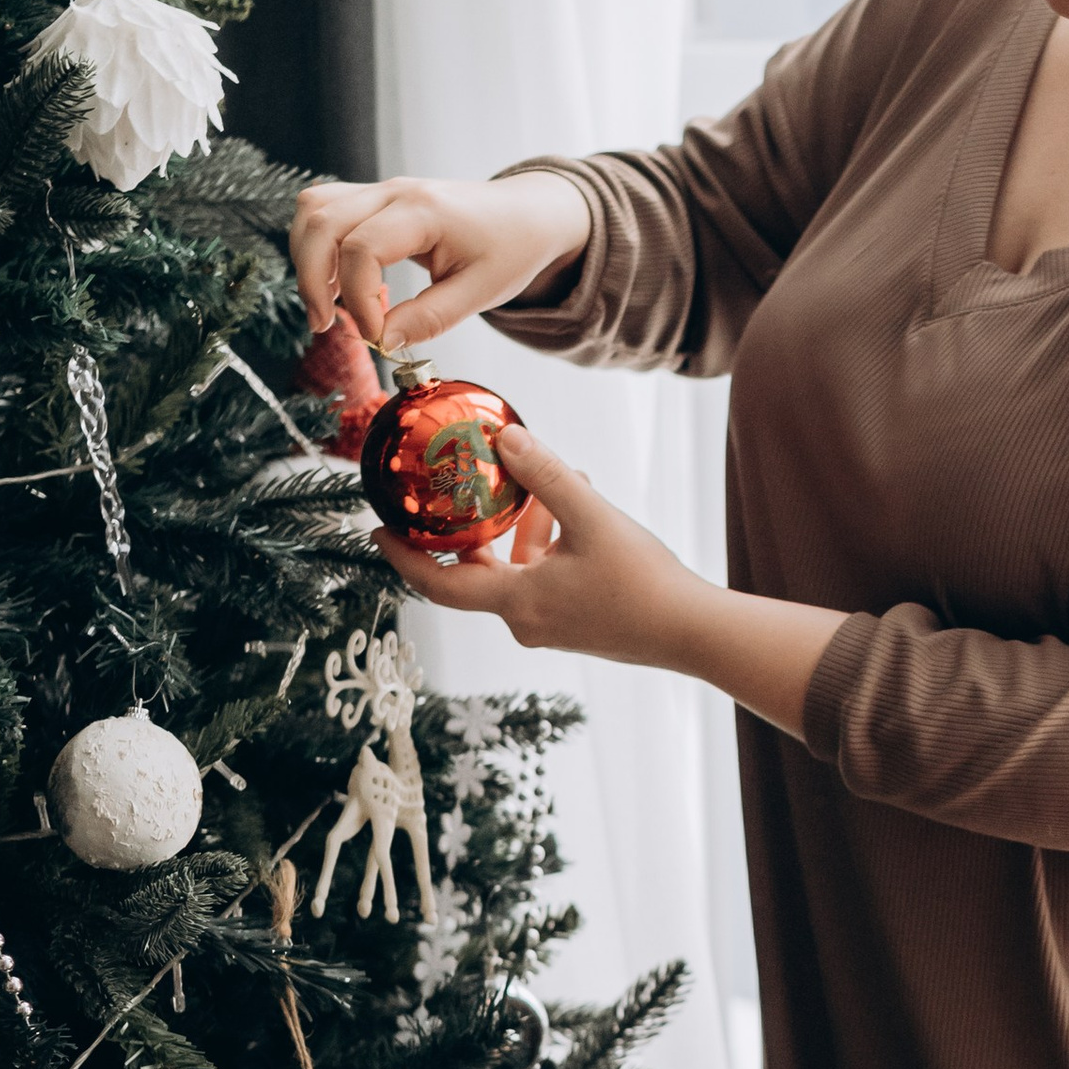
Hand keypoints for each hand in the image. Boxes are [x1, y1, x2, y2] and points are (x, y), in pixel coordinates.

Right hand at [290, 170, 592, 354]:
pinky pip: (326, 209)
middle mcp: (395, 191)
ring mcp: (382, 190)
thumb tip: (383, 342)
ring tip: (326, 306)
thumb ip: (430, 318)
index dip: (358, 298)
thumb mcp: (481, 293)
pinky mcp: (376, 198)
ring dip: (306, 258)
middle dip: (312, 279)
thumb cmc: (511, 249)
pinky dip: (317, 245)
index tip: (375, 334)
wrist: (527, 213)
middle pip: (322, 221)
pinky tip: (335, 282)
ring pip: (314, 208)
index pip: (362, 249)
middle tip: (324, 325)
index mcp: (424, 211)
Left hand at [376, 424, 706, 661]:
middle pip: (475, 572)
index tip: (377, 531)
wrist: (692, 632)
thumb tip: (505, 436)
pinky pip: (542, 578)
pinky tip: (574, 507)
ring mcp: (551, 624)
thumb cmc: (643, 583)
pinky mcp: (576, 622)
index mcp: (517, 601)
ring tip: (548, 482)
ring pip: (516, 569)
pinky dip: (546, 544)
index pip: (437, 582)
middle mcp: (526, 620)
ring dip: (521, 527)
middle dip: (468, 528)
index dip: (403, 557)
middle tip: (452, 494)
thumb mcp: (591, 517)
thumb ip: (545, 475)